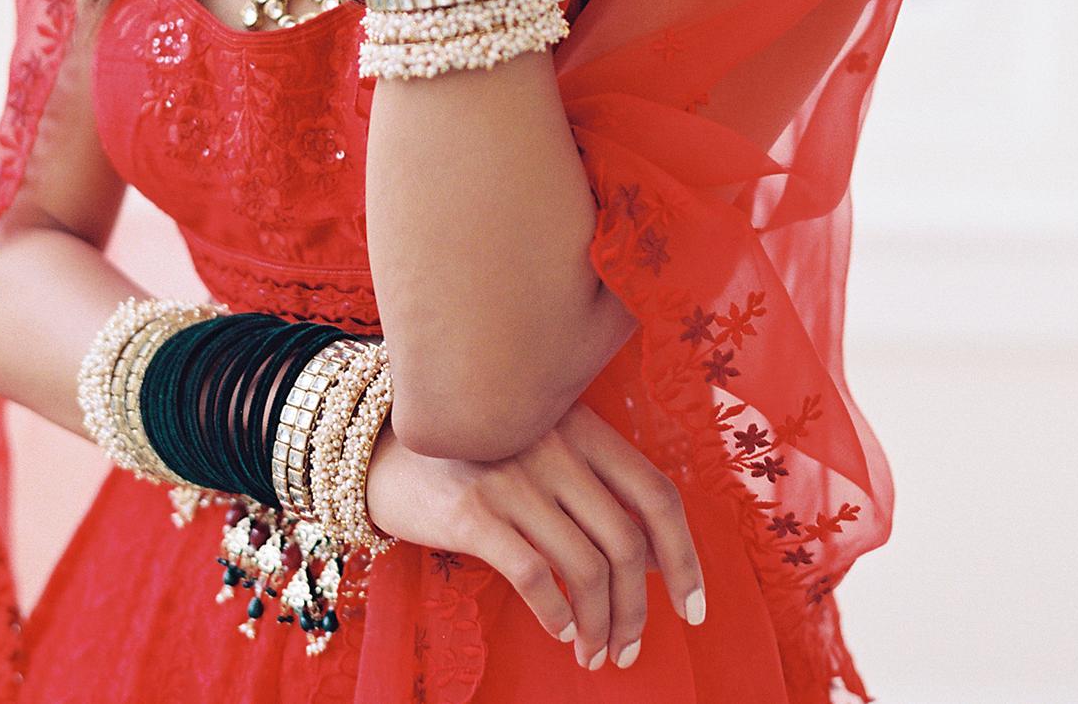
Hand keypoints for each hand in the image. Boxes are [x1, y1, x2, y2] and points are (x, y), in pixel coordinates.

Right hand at [362, 400, 705, 672]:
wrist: (386, 448)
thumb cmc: (479, 458)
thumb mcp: (542, 448)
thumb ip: (592, 485)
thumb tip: (652, 561)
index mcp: (582, 425)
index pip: (657, 493)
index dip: (685, 557)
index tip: (692, 610)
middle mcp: (554, 442)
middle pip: (625, 543)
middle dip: (635, 611)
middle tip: (626, 650)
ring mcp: (513, 474)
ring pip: (584, 567)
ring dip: (597, 625)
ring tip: (591, 653)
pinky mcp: (472, 509)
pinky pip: (532, 575)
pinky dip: (555, 614)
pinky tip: (557, 630)